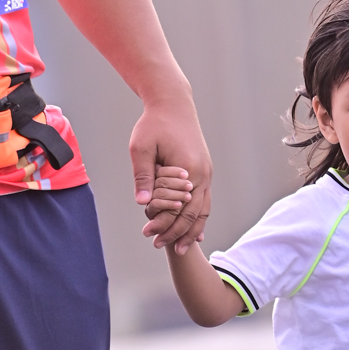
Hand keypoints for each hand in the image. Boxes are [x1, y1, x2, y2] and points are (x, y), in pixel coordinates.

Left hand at [130, 90, 211, 253]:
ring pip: (204, 209)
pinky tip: (194, 229)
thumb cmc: (154, 124)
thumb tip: (142, 204)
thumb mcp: (142, 147)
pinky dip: (199, 216)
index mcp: (189, 169)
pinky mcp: (204, 169)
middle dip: (178, 233)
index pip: (180, 209)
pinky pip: (205, 199)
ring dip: (192, 229)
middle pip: (195, 214)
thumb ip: (143, 176)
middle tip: (160, 246)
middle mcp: (203, 174)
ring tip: (179, 246)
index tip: (150, 236)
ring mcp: (206, 172)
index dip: (166, 225)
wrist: (173, 103)